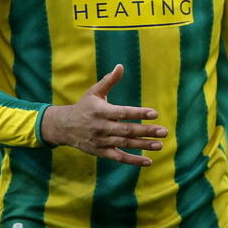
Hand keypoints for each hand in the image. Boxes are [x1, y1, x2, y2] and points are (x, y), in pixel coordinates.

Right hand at [40, 65, 167, 165]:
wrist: (64, 127)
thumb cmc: (84, 106)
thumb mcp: (94, 92)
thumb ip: (109, 80)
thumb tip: (120, 66)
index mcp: (101, 111)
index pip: (123, 112)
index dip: (139, 113)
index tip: (155, 113)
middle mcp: (102, 127)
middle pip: (127, 130)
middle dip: (146, 131)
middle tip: (163, 131)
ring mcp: (102, 141)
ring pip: (125, 144)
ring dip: (143, 145)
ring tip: (160, 145)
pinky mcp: (102, 152)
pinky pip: (119, 157)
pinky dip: (133, 161)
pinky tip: (148, 161)